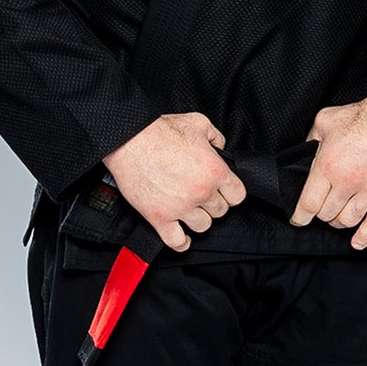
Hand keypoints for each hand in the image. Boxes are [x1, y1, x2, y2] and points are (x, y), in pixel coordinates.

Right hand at [102, 112, 246, 252]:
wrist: (129, 140)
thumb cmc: (159, 131)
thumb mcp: (198, 122)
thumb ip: (216, 137)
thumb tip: (220, 148)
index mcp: (214, 171)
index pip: (237, 196)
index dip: (230, 193)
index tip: (223, 191)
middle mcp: (201, 192)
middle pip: (220, 211)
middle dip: (212, 203)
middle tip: (201, 195)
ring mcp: (180, 207)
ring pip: (202, 226)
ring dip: (198, 219)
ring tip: (189, 209)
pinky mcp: (159, 217)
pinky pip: (176, 241)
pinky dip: (181, 242)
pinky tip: (182, 236)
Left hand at [290, 93, 366, 249]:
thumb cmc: (366, 116)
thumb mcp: (325, 121)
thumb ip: (310, 140)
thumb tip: (303, 154)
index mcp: (328, 166)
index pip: (308, 204)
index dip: (300, 216)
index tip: (298, 219)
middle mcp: (348, 182)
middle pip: (327, 215)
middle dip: (321, 214)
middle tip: (321, 209)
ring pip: (348, 221)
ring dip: (339, 222)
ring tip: (338, 215)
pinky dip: (365, 236)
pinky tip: (357, 241)